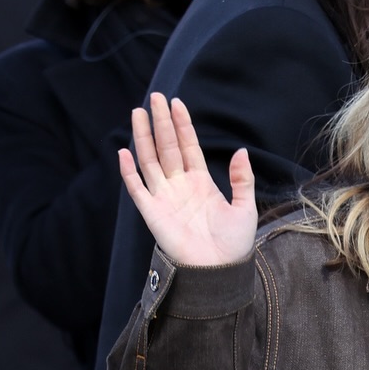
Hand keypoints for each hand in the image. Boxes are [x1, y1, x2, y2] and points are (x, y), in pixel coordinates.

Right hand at [118, 93, 256, 267]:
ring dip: (143, 137)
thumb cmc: (233, 246)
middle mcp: (180, 187)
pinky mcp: (153, 213)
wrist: (219, 272)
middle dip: (161, 123)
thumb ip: (242, 179)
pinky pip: (137, 188)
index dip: (182, 125)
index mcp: (202, 184)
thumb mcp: (245, 208)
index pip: (188, 147)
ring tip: (138, 112)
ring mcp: (165, 198)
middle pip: (167, 148)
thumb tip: (240, 151)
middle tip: (155, 97)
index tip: (177, 103)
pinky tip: (123, 152)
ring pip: (150, 161)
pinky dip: (129, 171)